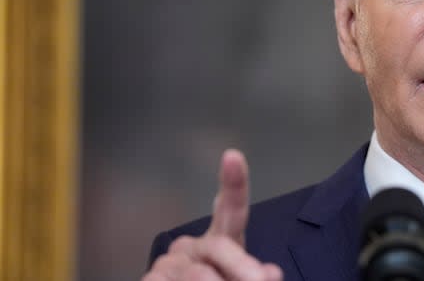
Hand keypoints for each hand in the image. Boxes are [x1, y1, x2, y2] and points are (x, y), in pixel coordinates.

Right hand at [143, 149, 282, 280]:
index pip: (231, 210)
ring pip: (195, 273)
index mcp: (221, 241)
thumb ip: (252, 272)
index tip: (232, 157)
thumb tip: (272, 272)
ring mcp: (169, 262)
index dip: (233, 183)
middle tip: (257, 279)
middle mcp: (192, 245)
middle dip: (239, 266)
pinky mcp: (150, 278)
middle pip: (217, 246)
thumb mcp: (239, 278)